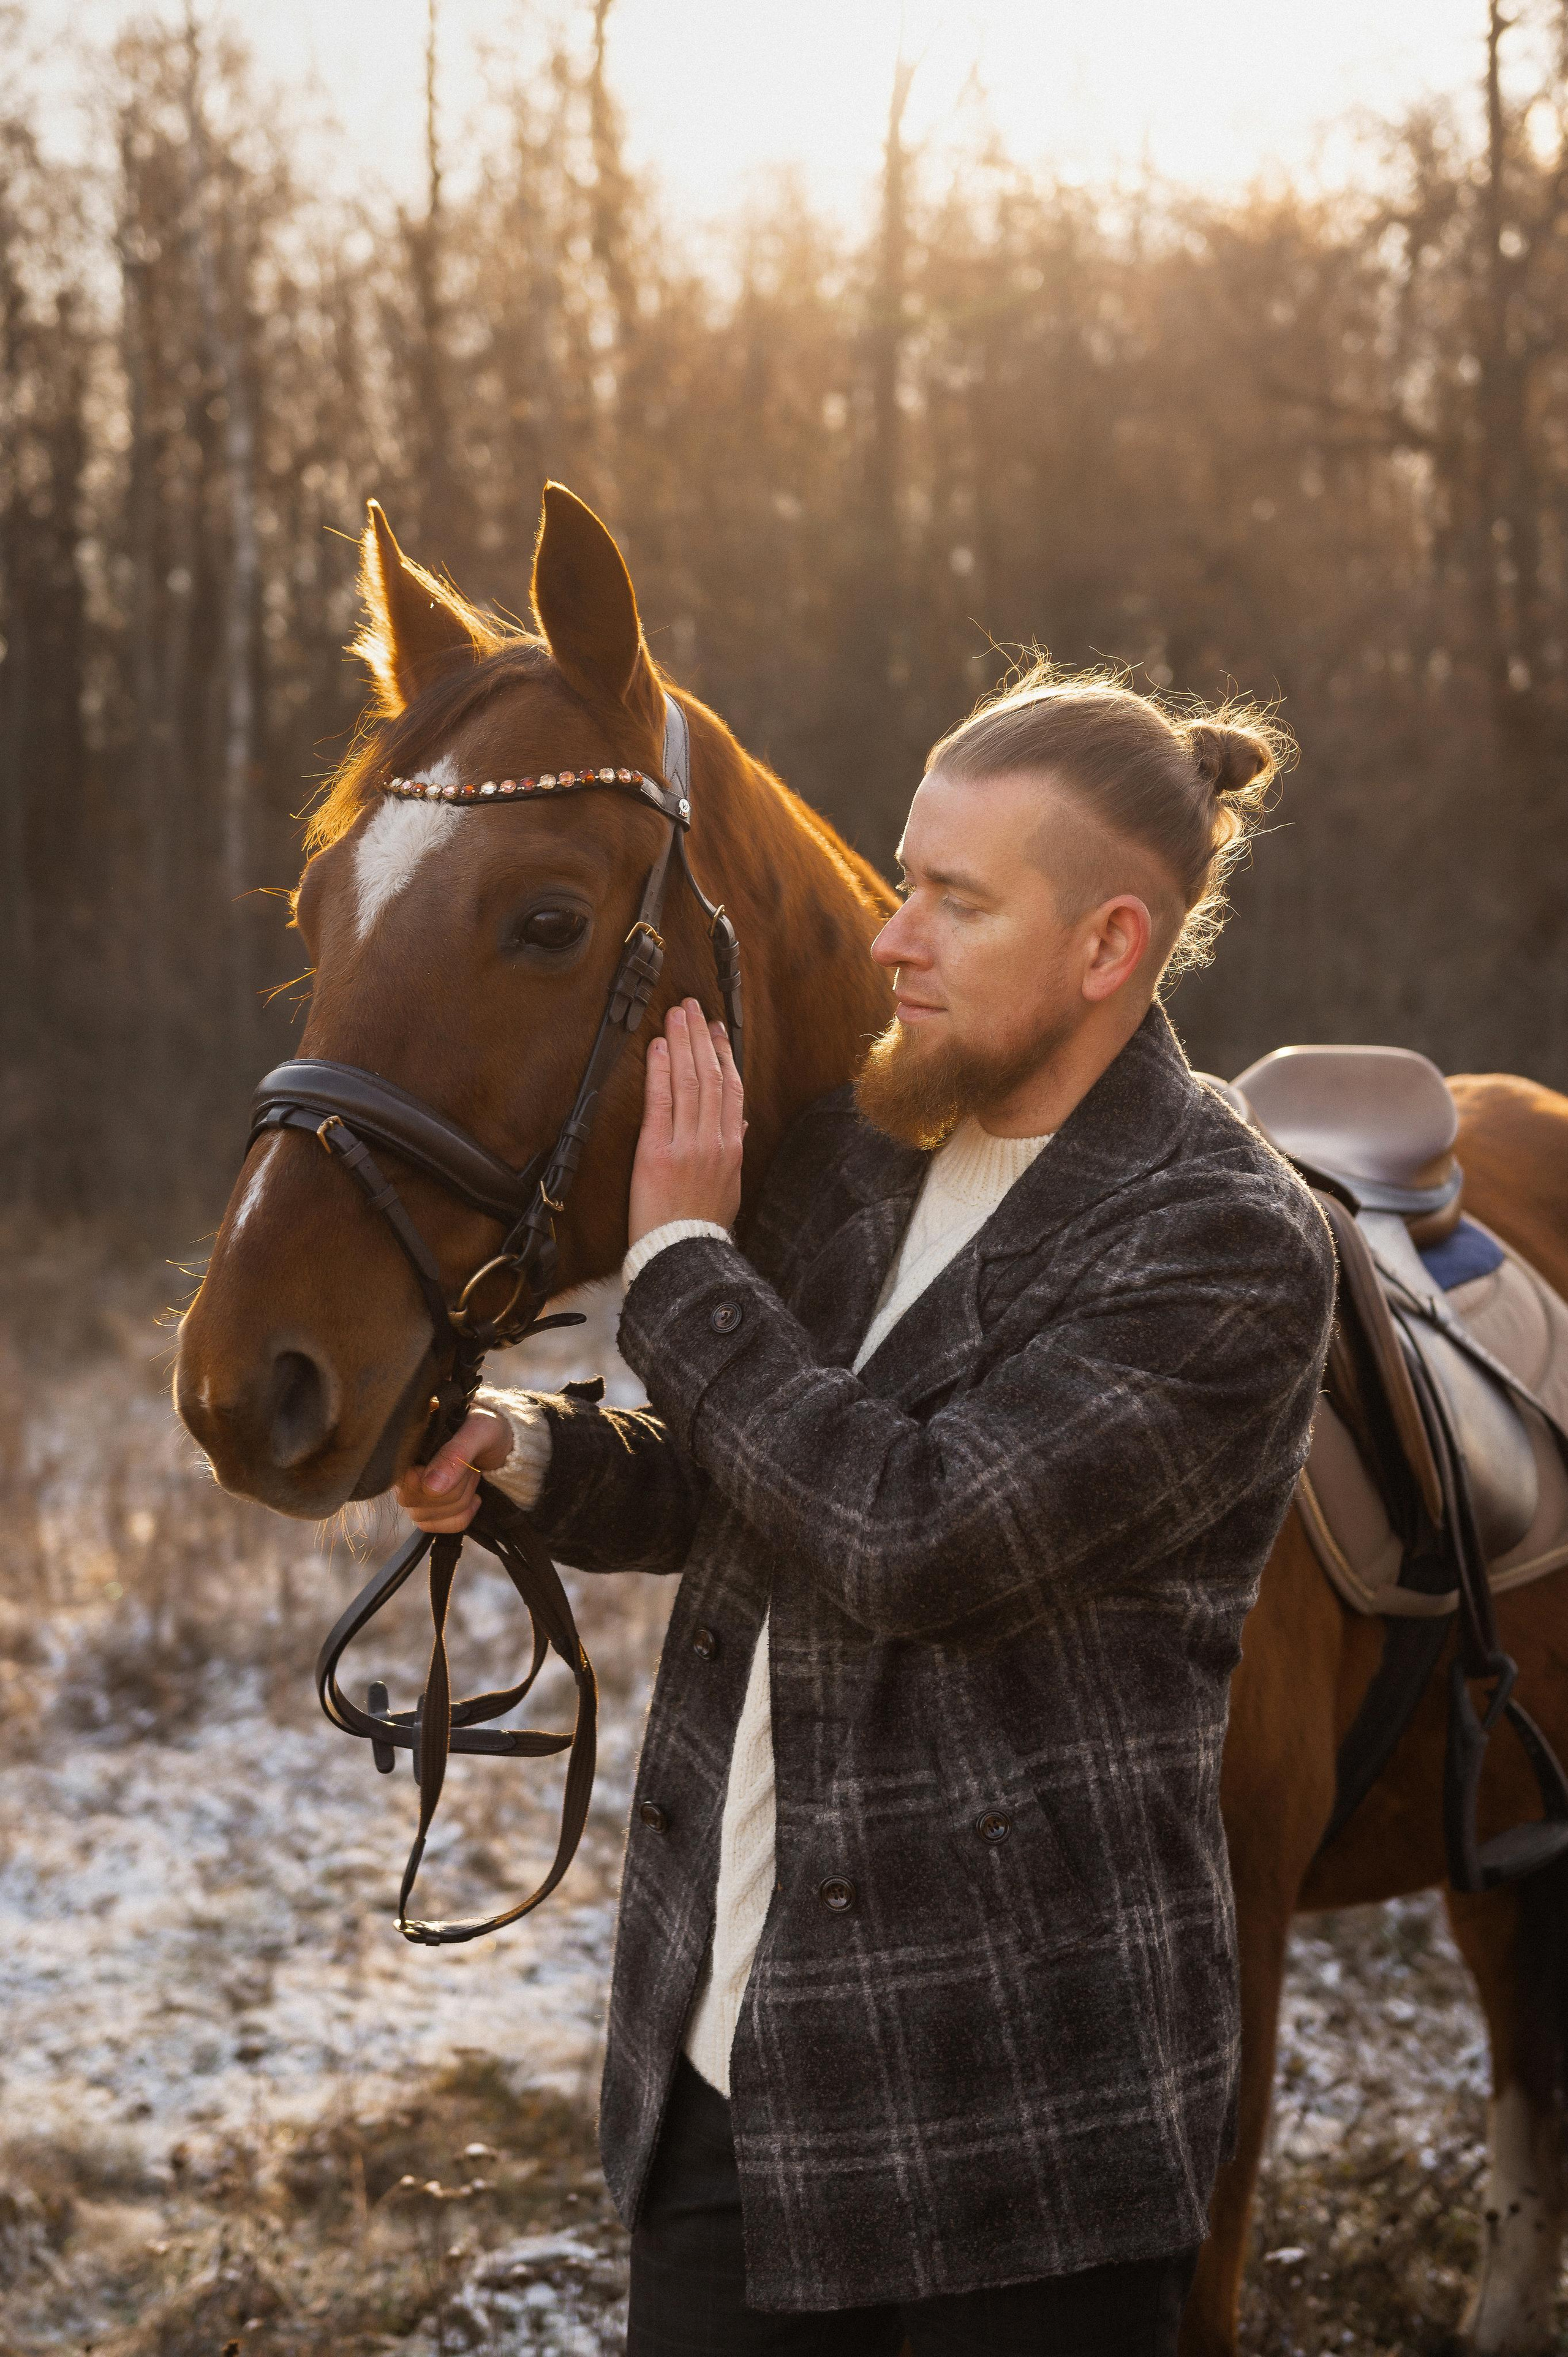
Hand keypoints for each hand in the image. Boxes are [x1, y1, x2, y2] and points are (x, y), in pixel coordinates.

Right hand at [395, 1407, 512, 1533]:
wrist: (501, 1442)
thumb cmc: (487, 1430)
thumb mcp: (479, 1432)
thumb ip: (455, 1455)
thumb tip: (429, 1488)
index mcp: (408, 1449)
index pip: (404, 1483)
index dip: (437, 1478)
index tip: (464, 1460)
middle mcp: (402, 1474)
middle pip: (417, 1504)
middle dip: (457, 1488)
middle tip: (472, 1466)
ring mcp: (412, 1496)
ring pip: (427, 1519)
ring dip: (462, 1499)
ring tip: (472, 1475)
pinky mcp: (428, 1511)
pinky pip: (439, 1528)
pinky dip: (463, 1515)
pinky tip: (475, 1498)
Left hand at [628, 999, 745, 1246]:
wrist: (682, 1254)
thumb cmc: (702, 1225)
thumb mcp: (730, 1186)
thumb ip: (735, 1149)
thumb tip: (741, 1122)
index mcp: (732, 1147)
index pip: (731, 1089)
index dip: (724, 1054)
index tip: (717, 1030)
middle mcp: (713, 1140)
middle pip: (711, 1076)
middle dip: (702, 1037)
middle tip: (692, 1008)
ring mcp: (687, 1144)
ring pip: (690, 1082)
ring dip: (683, 1043)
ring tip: (676, 1015)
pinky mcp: (657, 1152)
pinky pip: (661, 1103)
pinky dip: (661, 1072)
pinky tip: (659, 1047)